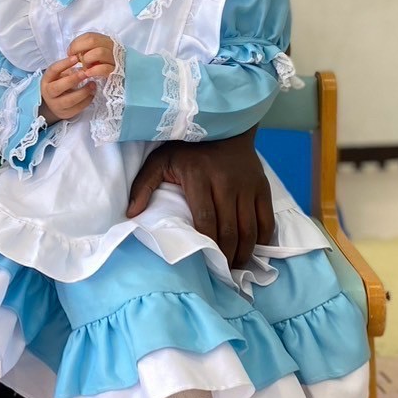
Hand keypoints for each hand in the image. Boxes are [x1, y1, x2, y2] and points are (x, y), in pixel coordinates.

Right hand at [39, 55, 92, 122]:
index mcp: (46, 80)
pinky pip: (77, 108)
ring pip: (69, 100)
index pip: (53, 70)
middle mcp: (48, 94)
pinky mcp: (65, 113)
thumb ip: (69, 70)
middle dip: (73, 79)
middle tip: (86, 73)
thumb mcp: (59, 75)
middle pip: (58, 87)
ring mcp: (56, 105)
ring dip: (83, 92)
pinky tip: (92, 93)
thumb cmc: (59, 84)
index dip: (64, 64)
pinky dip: (87, 100)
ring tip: (93, 84)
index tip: (76, 58)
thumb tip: (84, 64)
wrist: (53, 104)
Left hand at [67, 32, 115, 76]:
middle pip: (93, 41)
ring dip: (87, 59)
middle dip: (79, 48)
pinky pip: (105, 68)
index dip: (76, 43)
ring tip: (84, 66)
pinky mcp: (115, 71)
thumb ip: (85, 50)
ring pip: (99, 52)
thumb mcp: (93, 55)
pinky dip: (94, 70)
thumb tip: (71, 52)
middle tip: (73, 58)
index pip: (89, 36)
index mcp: (105, 41)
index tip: (69, 52)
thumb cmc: (100, 66)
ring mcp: (114, 59)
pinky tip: (88, 73)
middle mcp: (111, 47)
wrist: (119, 79)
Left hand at [126, 131, 273, 268]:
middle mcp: (226, 182)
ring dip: (245, 252)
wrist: (223, 126)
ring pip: (250, 228)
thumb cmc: (186, 147)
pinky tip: (253, 248)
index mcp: (198, 177)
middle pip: (230, 230)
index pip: (206, 220)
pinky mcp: (262, 186)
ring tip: (236, 264)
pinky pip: (267, 218)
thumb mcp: (159, 160)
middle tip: (222, 271)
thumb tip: (131, 214)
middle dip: (227, 255)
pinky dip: (262, 237)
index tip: (205, 262)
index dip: (208, 245)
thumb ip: (143, 186)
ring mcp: (247, 185)